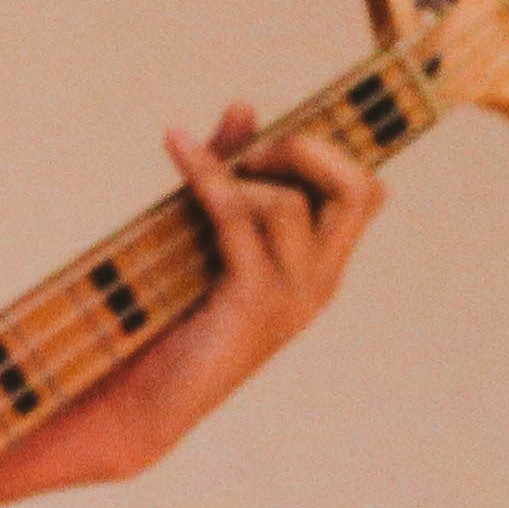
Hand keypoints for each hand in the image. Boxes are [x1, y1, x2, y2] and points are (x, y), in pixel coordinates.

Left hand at [0, 103, 380, 507]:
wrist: (142, 401)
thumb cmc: (170, 317)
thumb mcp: (205, 231)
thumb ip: (229, 171)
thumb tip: (244, 105)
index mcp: (319, 266)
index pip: (367, 194)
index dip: (329, 150)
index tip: (266, 142)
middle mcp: (320, 282)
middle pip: (360, 191)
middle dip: (305, 149)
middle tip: (250, 153)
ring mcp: (292, 297)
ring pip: (291, 203)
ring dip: (238, 173)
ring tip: (193, 171)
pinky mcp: (254, 305)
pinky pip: (241, 221)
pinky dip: (207, 177)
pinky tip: (177, 148)